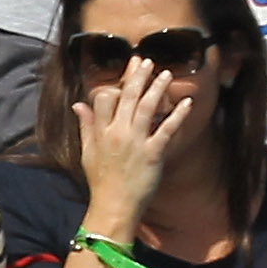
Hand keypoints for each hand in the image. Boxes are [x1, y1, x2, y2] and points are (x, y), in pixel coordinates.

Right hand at [76, 56, 192, 230]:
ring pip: (146, 108)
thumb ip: (86, 126)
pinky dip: (178, 115)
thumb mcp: (87, 153)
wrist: (113, 206)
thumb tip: (79, 104)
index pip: (105, 98)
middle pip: (127, 97)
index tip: (128, 71)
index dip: (117, 83)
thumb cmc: (101, 182)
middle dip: (137, 76)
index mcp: (101, 132)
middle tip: (147, 60)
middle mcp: (117, 133)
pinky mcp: (152, 153)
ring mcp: (135, 142)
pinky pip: (166, 129)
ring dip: (157, 88)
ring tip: (166, 73)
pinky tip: (187, 102)